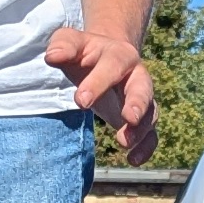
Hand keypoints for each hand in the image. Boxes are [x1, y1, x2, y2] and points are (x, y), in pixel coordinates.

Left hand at [44, 21, 156, 161]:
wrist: (105, 57)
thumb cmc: (84, 52)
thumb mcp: (71, 42)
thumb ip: (62, 45)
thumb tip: (52, 56)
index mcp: (119, 54)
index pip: (112, 66)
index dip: (99, 83)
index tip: (81, 102)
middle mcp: (136, 76)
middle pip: (143, 88)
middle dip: (138, 103)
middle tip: (129, 118)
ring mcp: (142, 98)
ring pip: (150, 113)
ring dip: (141, 129)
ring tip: (124, 143)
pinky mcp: (141, 117)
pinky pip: (151, 133)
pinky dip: (146, 147)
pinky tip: (134, 160)